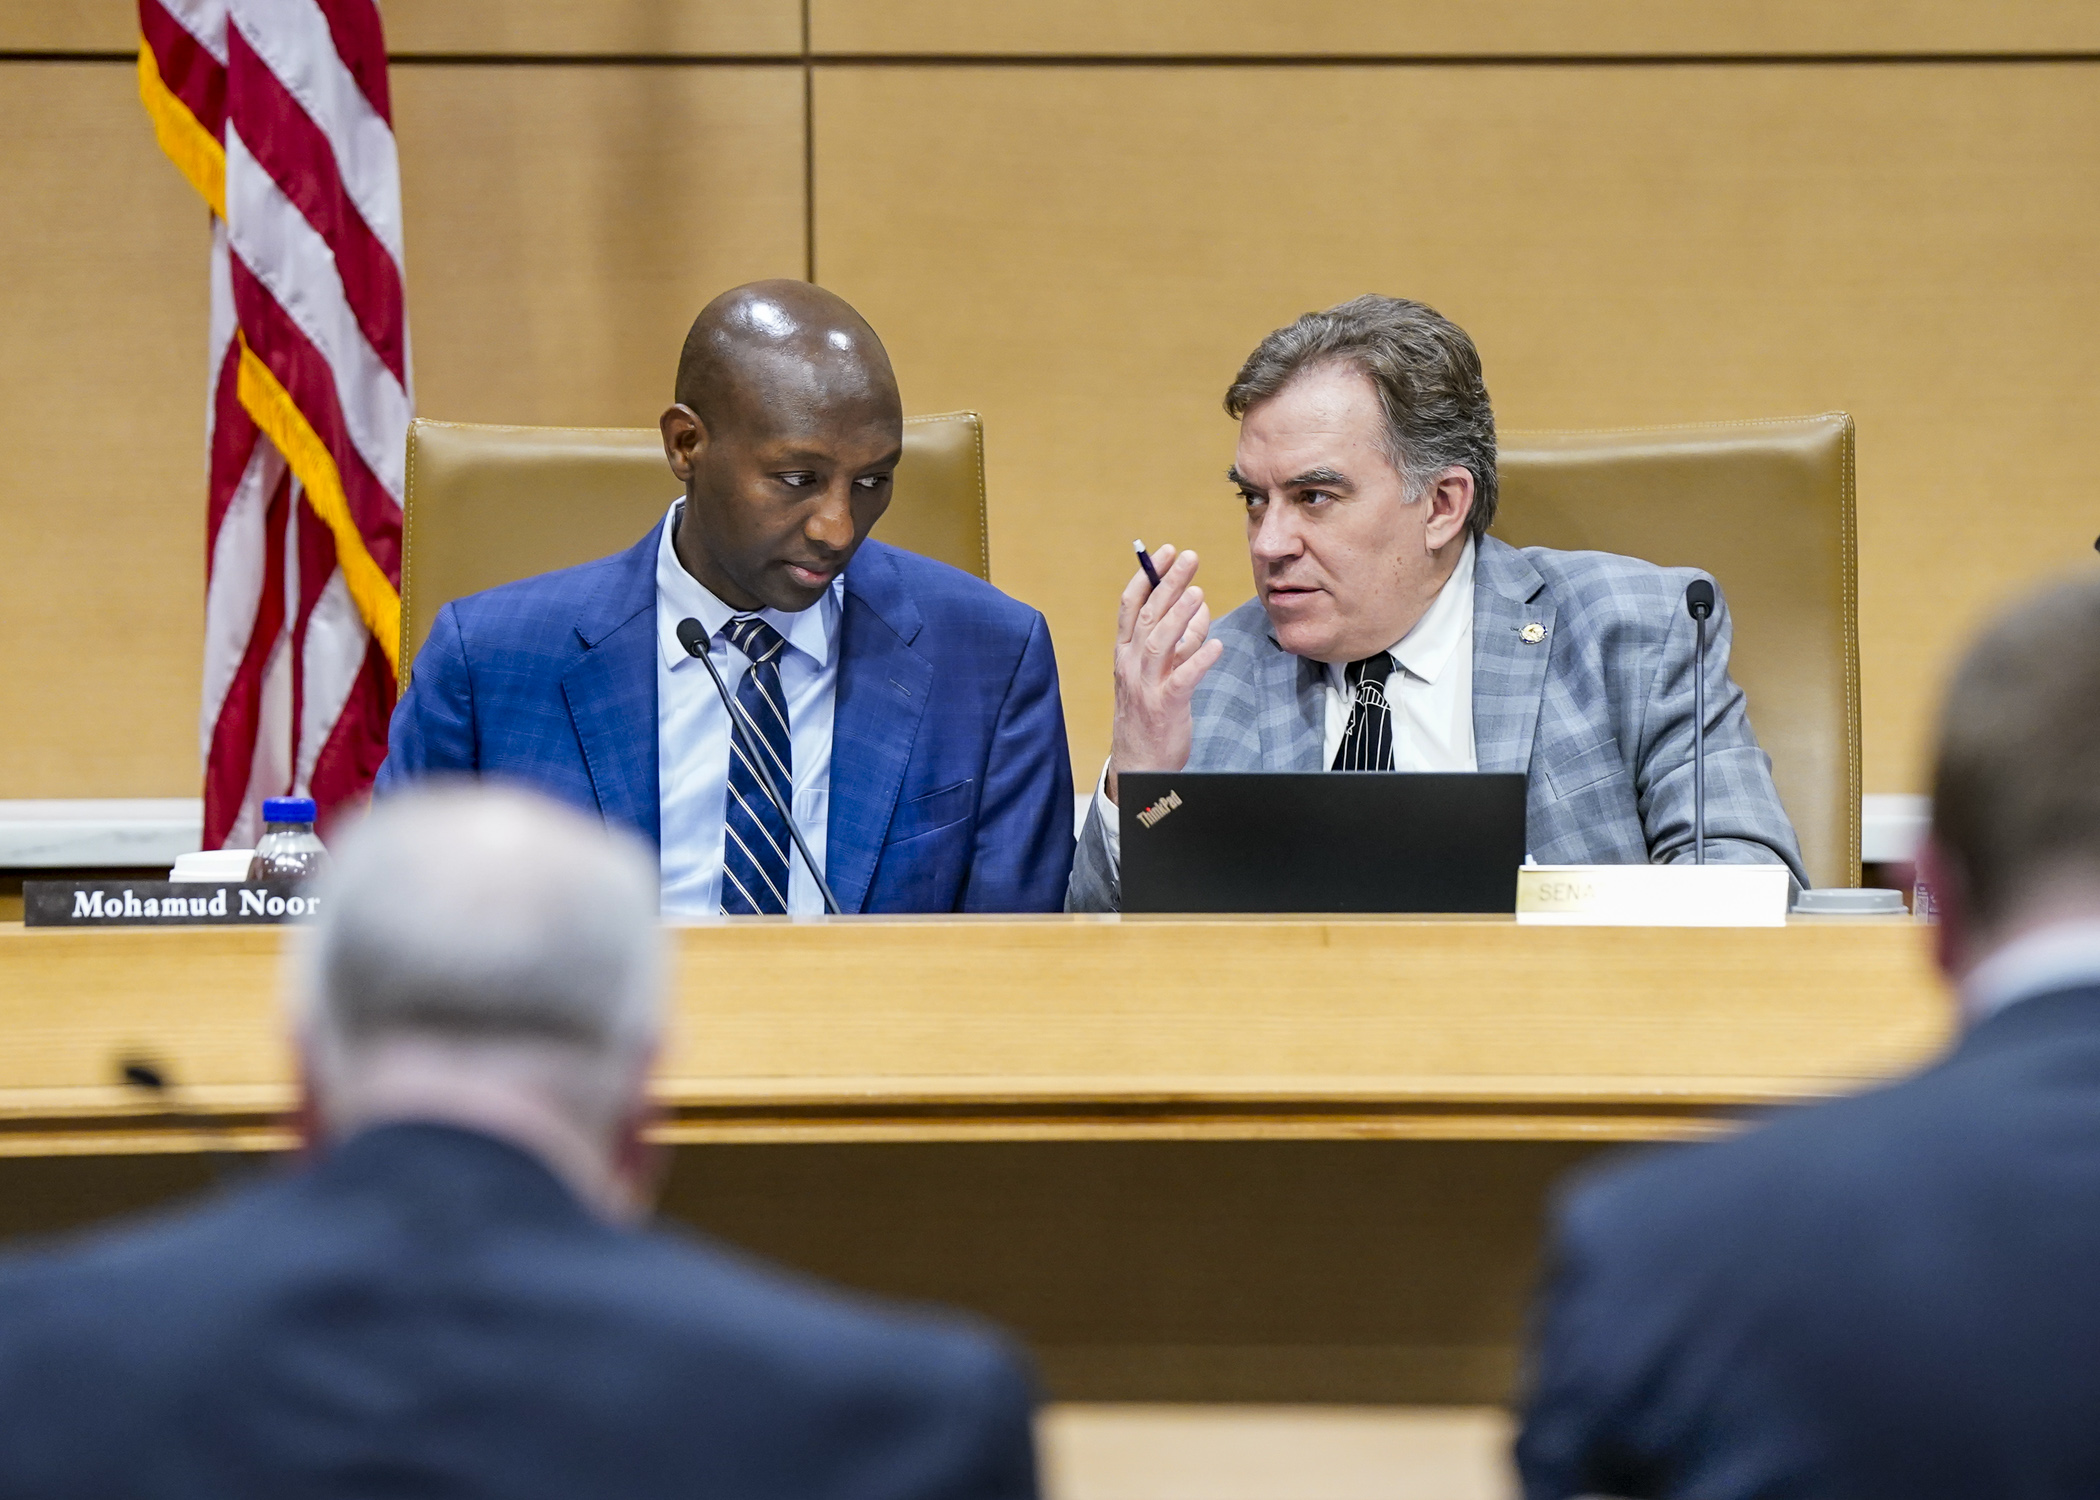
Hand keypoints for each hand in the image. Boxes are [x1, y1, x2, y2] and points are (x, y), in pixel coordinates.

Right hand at [1107, 543, 1225, 803]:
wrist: (1137, 763)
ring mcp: (1145, 686)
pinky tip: (1217, 644)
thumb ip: (1175, 639)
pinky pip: (1183, 678)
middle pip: (1148, 616)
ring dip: (1179, 615)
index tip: (1166, 552)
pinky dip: (1199, 659)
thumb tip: (1198, 606)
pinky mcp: (1165, 706)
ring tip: (1198, 592)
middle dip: (1168, 583)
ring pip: (1160, 642)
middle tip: (1189, 556)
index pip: (1131, 605)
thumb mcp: (1154, 671)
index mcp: (1124, 652)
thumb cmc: (1148, 712)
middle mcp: (1130, 664)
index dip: (1148, 575)